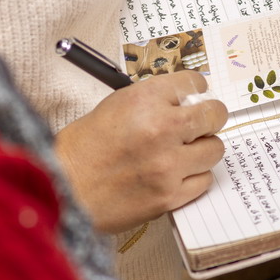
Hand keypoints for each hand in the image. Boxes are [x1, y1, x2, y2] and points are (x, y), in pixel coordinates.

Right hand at [55, 71, 228, 233]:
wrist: (65, 188)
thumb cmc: (84, 148)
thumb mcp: (115, 105)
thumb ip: (154, 101)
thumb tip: (187, 101)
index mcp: (144, 100)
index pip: (193, 84)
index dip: (196, 91)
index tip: (195, 97)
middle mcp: (161, 129)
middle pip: (214, 115)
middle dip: (210, 117)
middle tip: (201, 123)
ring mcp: (168, 165)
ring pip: (214, 149)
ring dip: (202, 149)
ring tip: (183, 152)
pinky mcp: (169, 195)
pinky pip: (203, 181)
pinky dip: (193, 177)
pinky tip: (175, 174)